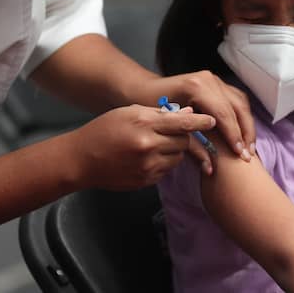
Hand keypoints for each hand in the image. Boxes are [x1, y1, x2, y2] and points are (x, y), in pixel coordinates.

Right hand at [69, 104, 214, 190]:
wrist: (81, 159)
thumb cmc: (103, 130)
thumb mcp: (128, 112)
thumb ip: (158, 113)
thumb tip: (186, 114)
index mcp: (144, 124)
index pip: (182, 123)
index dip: (200, 122)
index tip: (212, 120)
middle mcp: (148, 146)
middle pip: (183, 141)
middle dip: (182, 136)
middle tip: (171, 132)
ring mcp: (148, 166)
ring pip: (177, 157)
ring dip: (173, 150)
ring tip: (155, 144)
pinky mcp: (146, 181)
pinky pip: (166, 170)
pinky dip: (163, 163)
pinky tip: (146, 157)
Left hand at [144, 71, 255, 170]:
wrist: (145, 89)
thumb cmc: (152, 109)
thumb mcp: (169, 126)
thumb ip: (191, 144)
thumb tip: (210, 167)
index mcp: (196, 87)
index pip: (223, 114)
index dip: (233, 136)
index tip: (240, 156)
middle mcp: (208, 79)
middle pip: (236, 108)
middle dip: (244, 133)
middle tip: (248, 156)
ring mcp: (214, 79)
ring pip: (240, 103)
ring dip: (247, 126)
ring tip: (249, 148)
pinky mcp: (217, 83)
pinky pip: (237, 99)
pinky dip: (242, 117)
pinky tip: (243, 134)